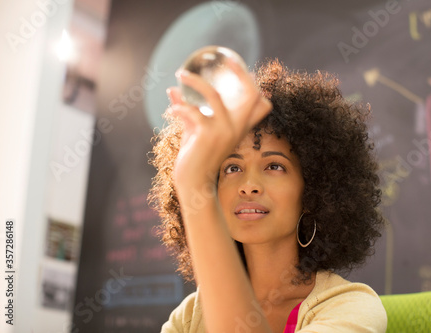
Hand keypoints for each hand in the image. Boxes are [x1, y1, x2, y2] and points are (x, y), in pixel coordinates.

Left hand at [166, 60, 271, 194]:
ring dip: (194, 81)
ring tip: (179, 74)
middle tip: (222, 59)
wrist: (193, 184)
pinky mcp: (208, 134)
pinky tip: (171, 111)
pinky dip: (179, 107)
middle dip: (240, 73)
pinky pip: (193, 110)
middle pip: (252, 94)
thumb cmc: (194, 159)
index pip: (259, 102)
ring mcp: (224, 131)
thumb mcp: (192, 131)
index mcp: (238, 127)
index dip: (253, 82)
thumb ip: (187, 110)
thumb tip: (173, 90)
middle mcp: (236, 128)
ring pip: (214, 95)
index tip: (236, 65)